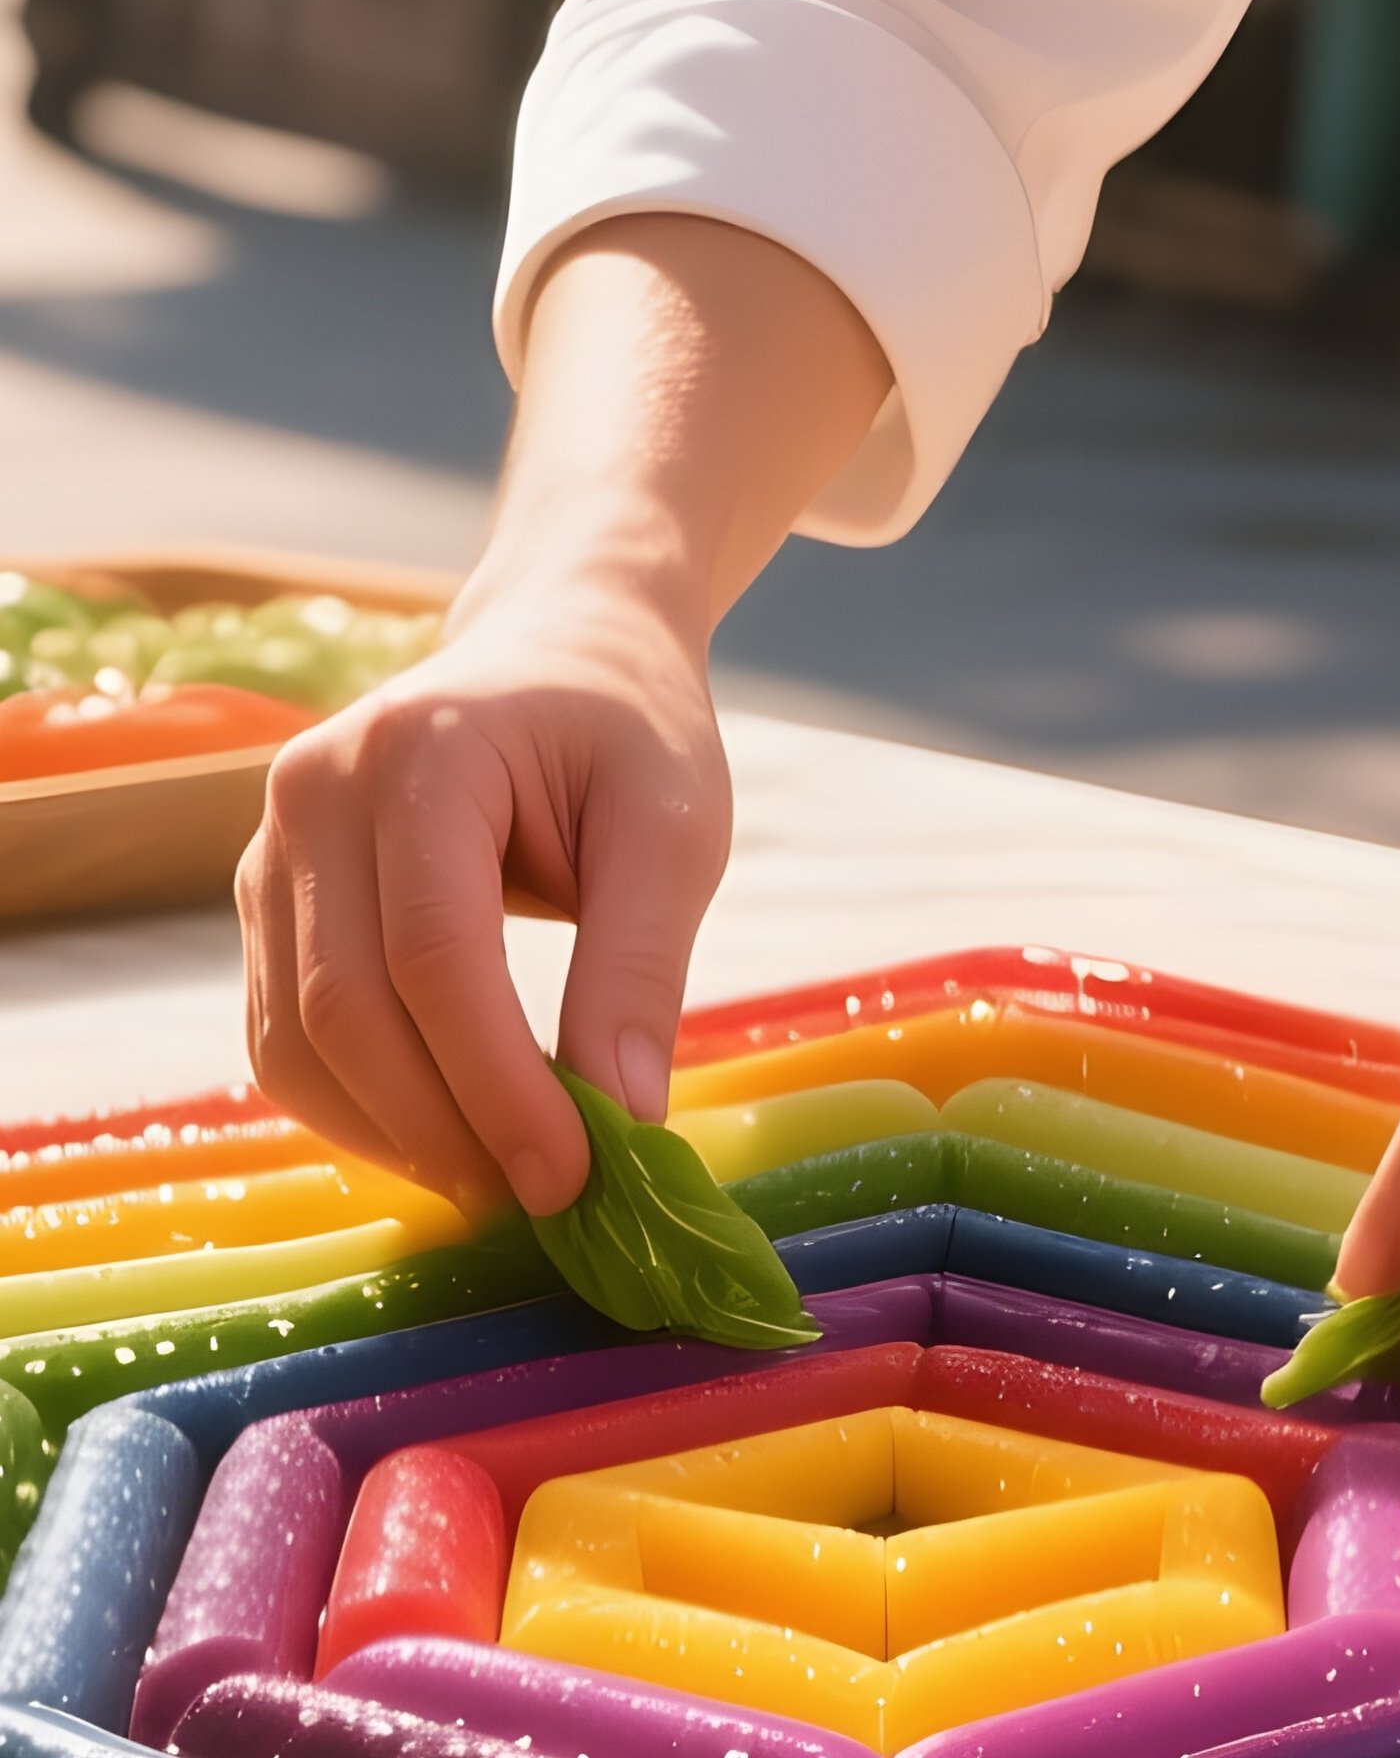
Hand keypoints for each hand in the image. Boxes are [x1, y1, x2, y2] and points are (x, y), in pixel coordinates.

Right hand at [238, 566, 729, 1216]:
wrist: (560, 651)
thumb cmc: (627, 730)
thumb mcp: (672, 829)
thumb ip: (640, 966)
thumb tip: (627, 1121)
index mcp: (418, 751)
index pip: (433, 953)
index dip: (498, 1084)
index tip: (576, 1176)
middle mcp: (312, 794)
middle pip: (346, 1008)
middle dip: (446, 1129)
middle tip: (549, 1203)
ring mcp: (271, 847)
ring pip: (296, 1041)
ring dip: (397, 1138)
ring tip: (507, 1183)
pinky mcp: (272, 900)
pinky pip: (288, 1034)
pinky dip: (364, 1109)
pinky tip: (451, 1137)